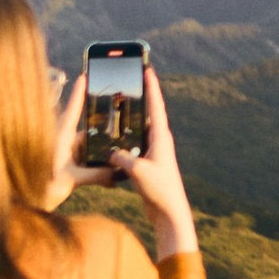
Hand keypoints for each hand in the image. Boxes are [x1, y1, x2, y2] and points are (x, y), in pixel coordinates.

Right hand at [56, 63, 198, 255]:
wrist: (169, 211)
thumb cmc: (159, 190)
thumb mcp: (137, 171)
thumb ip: (122, 158)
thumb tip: (110, 152)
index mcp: (161, 137)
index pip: (155, 105)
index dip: (151, 86)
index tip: (147, 68)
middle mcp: (159, 141)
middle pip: (148, 113)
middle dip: (140, 96)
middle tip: (130, 80)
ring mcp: (154, 151)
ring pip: (140, 128)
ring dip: (131, 117)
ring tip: (118, 103)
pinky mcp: (147, 162)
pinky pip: (134, 143)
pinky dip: (125, 136)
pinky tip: (113, 135)